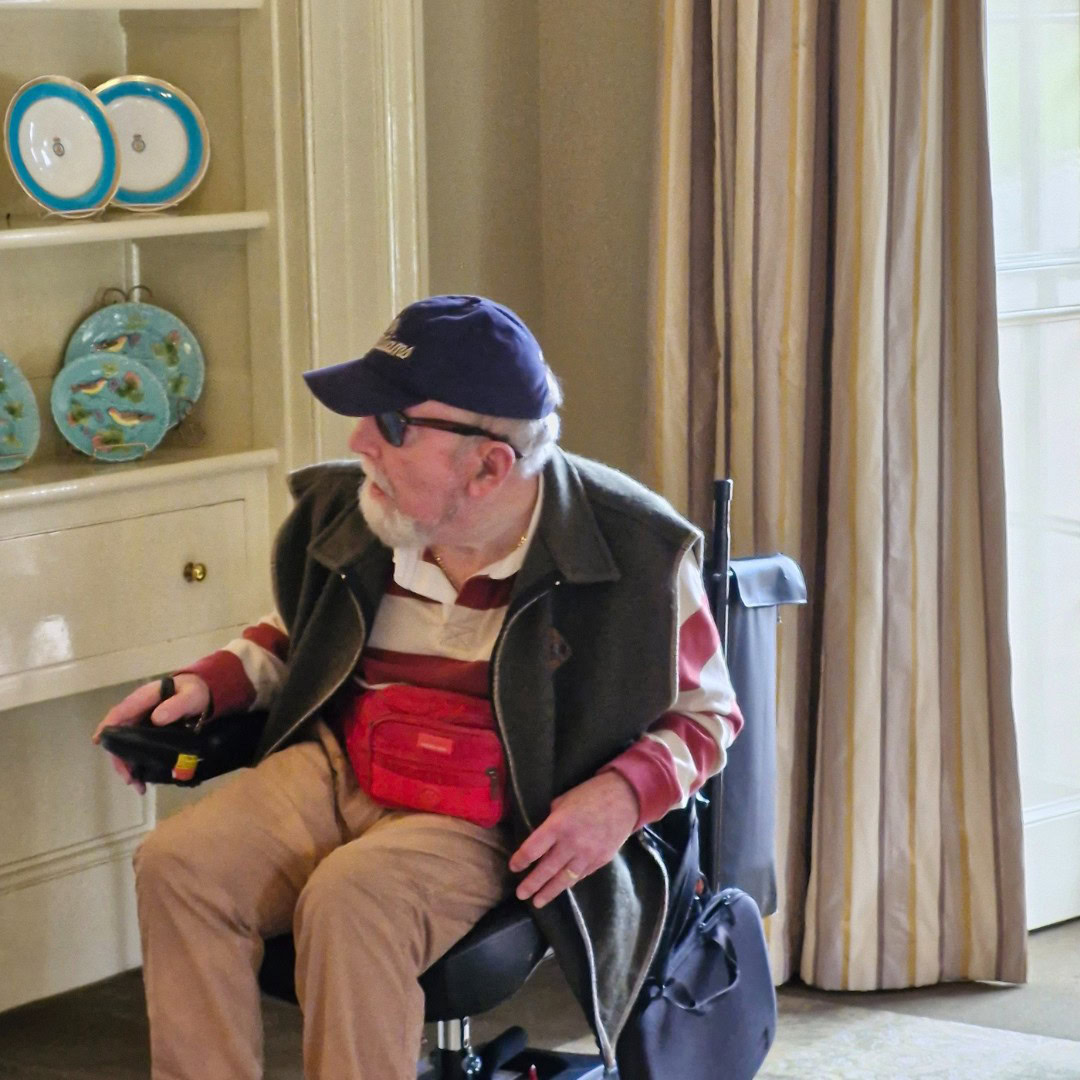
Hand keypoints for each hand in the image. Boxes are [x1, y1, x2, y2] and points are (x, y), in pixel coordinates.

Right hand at [91, 675, 210, 793]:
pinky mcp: (146, 733)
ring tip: (137, 785)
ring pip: (126, 744)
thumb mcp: (190, 696)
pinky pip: (136, 747)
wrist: (201, 695)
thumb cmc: (193, 692)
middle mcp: (137, 712)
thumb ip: (177, 705)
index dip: (107, 727)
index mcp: (143, 699)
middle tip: (130, 779)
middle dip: (119, 758)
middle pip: (118, 734)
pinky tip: (144, 777)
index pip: (120, 712)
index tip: (99, 742)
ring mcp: (140, 723)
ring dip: (128, 764)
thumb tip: (157, 718)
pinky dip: (137, 762)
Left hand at [509, 771, 639, 908]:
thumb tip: (541, 837)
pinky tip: (561, 887)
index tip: (513, 867)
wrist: (624, 798)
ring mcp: (588, 855)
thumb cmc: (589, 794)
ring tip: (537, 902)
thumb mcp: (563, 801)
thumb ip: (551, 821)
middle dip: (532, 884)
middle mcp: (572, 844)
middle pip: (546, 869)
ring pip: (564, 880)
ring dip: (549, 892)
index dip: (520, 860)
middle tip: (521, 894)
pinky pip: (581, 875)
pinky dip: (569, 882)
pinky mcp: (600, 861)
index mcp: (558, 825)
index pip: (533, 849)